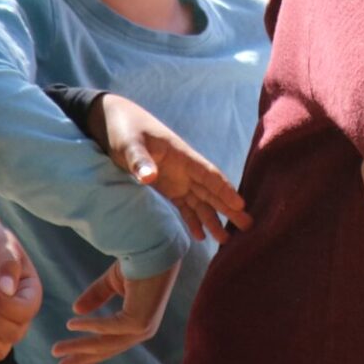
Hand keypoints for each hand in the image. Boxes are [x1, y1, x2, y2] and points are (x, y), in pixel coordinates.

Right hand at [52, 257, 179, 363]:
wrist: (154, 246)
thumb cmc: (139, 260)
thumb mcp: (113, 282)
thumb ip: (97, 297)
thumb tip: (75, 310)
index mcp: (140, 321)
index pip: (115, 343)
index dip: (96, 354)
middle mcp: (143, 329)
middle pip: (107, 348)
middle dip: (82, 358)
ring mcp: (142, 327)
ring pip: (104, 342)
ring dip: (78, 347)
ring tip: (55, 349)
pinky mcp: (138, 322)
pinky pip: (107, 329)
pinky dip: (88, 327)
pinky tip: (71, 324)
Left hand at [96, 94, 250, 242]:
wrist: (116, 123)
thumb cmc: (126, 129)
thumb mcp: (130, 144)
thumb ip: (141, 161)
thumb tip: (150, 178)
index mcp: (182, 156)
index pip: (209, 175)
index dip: (225, 190)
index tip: (240, 204)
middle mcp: (185, 170)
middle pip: (212, 192)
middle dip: (229, 208)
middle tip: (247, 225)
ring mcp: (178, 179)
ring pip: (201, 202)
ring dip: (214, 219)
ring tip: (226, 240)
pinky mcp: (167, 187)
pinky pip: (185, 206)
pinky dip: (194, 220)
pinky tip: (201, 236)